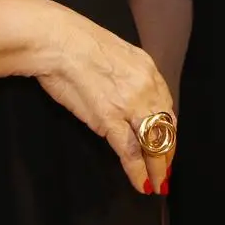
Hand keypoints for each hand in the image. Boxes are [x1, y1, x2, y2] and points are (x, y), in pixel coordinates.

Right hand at [33, 4, 175, 194]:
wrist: (57, 40)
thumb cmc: (78, 42)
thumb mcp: (117, 53)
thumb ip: (129, 75)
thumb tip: (129, 92)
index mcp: (148, 69)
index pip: (166, 106)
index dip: (168, 130)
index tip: (167, 143)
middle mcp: (145, 87)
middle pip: (165, 127)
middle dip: (167, 153)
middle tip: (167, 171)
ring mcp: (129, 104)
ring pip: (152, 142)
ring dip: (157, 167)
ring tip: (158, 183)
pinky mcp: (108, 118)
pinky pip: (130, 151)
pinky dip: (137, 171)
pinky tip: (141, 183)